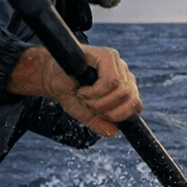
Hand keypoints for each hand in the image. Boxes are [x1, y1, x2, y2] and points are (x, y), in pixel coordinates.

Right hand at [8, 45, 142, 137]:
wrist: (50, 76)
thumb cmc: (70, 92)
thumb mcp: (85, 112)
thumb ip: (99, 123)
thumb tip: (114, 132)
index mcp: (124, 86)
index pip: (136, 104)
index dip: (120, 115)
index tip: (101, 115)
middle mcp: (124, 73)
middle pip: (130, 98)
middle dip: (107, 109)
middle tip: (89, 106)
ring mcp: (117, 63)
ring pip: (121, 90)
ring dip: (99, 100)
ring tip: (84, 97)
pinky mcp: (107, 55)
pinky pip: (110, 81)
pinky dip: (94, 92)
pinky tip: (82, 89)